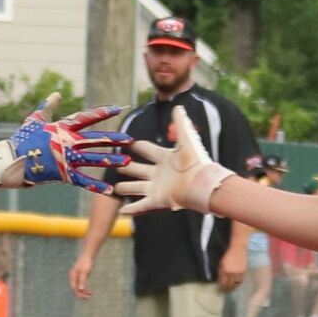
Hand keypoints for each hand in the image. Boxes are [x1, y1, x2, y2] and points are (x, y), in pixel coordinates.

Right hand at [0, 94, 129, 190]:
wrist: (11, 159)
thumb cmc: (22, 138)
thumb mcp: (35, 119)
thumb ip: (49, 107)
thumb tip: (56, 93)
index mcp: (62, 128)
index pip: (87, 118)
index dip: (103, 113)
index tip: (118, 109)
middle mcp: (67, 142)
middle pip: (95, 139)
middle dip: (113, 139)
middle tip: (130, 139)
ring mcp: (66, 158)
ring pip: (93, 159)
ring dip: (111, 160)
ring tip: (127, 161)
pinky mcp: (64, 174)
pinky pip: (83, 181)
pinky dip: (96, 186)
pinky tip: (110, 190)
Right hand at [69, 251, 94, 298]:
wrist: (87, 256)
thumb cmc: (85, 263)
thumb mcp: (84, 272)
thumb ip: (82, 280)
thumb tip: (81, 289)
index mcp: (72, 276)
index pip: (73, 287)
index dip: (78, 293)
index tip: (84, 297)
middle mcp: (73, 278)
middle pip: (75, 288)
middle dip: (81, 294)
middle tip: (88, 298)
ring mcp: (77, 278)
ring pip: (79, 288)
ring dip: (84, 292)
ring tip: (90, 295)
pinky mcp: (81, 278)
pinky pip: (82, 285)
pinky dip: (85, 289)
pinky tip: (90, 292)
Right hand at [113, 107, 230, 215]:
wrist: (203, 184)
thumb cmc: (196, 162)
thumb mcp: (186, 140)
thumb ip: (181, 123)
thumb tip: (178, 105)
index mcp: (165, 158)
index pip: (147, 150)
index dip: (139, 146)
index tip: (128, 143)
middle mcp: (159, 173)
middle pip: (139, 170)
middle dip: (127, 168)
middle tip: (116, 166)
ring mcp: (157, 187)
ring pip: (136, 187)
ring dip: (126, 188)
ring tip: (114, 188)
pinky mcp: (158, 200)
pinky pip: (142, 205)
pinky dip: (132, 209)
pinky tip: (122, 211)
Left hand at [217, 245, 246, 293]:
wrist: (238, 249)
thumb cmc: (228, 255)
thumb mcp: (222, 263)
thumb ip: (221, 272)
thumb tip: (221, 280)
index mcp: (225, 270)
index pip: (223, 283)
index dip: (222, 288)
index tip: (220, 290)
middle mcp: (232, 273)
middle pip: (230, 285)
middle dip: (227, 289)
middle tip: (225, 292)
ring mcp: (238, 272)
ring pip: (236, 284)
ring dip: (233, 288)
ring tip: (231, 290)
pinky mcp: (243, 271)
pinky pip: (241, 280)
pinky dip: (238, 283)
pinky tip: (236, 284)